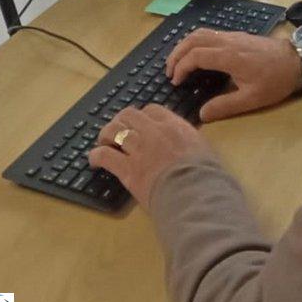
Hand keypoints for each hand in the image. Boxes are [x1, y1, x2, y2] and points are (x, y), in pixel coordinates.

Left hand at [88, 104, 215, 209]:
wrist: (195, 192)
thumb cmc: (206, 174)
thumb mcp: (203, 148)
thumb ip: (189, 141)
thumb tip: (187, 144)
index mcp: (174, 126)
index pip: (152, 110)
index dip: (143, 116)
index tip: (140, 125)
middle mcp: (154, 132)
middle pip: (128, 115)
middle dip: (120, 121)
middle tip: (118, 132)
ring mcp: (139, 149)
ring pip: (113, 130)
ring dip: (106, 135)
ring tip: (104, 143)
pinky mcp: (127, 169)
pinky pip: (104, 155)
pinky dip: (96, 156)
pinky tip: (94, 161)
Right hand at [165, 28, 301, 121]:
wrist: (298, 61)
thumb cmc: (276, 80)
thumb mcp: (252, 99)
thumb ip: (225, 106)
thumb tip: (201, 115)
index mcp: (229, 56)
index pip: (195, 55)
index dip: (181, 67)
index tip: (176, 82)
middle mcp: (228, 41)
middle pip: (194, 39)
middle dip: (177, 53)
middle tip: (169, 71)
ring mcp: (233, 36)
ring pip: (201, 33)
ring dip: (185, 45)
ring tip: (179, 62)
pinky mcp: (239, 36)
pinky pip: (211, 33)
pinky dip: (197, 42)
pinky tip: (198, 55)